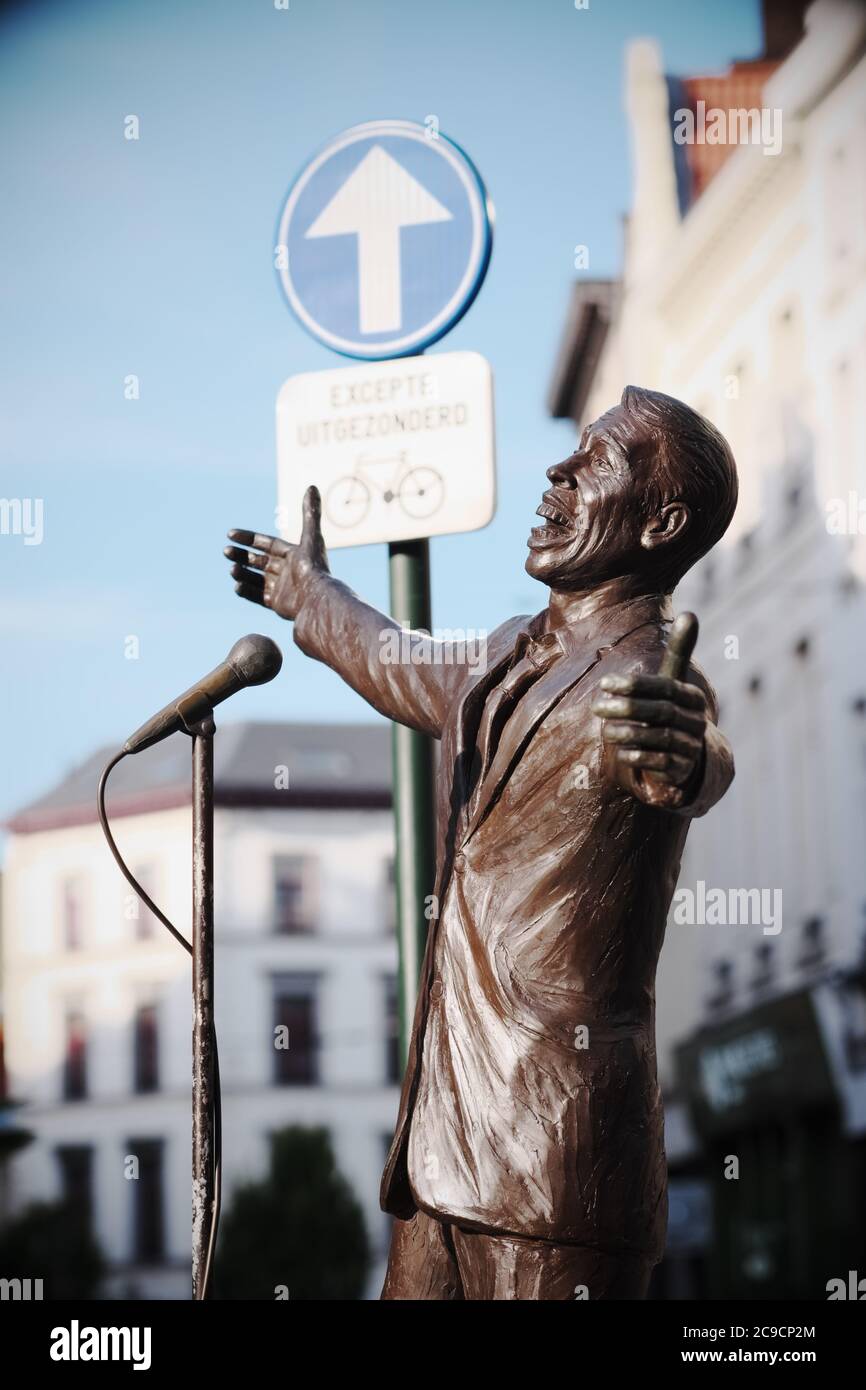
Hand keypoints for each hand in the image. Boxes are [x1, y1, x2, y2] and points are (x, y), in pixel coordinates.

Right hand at [224, 485, 329, 620]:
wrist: (316, 600)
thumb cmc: (314, 568)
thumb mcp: (311, 537)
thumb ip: (310, 513)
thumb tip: (311, 486)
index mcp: (294, 555)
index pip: (268, 544)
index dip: (249, 538)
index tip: (230, 534)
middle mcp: (287, 571)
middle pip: (259, 561)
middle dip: (242, 555)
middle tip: (225, 551)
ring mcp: (282, 589)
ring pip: (256, 578)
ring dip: (242, 572)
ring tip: (231, 568)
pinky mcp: (278, 604)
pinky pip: (258, 597)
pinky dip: (246, 591)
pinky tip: (236, 584)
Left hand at [591, 613, 705, 801]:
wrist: (686, 754)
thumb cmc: (670, 709)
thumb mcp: (673, 682)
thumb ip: (679, 651)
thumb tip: (690, 612)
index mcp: (692, 697)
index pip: (664, 687)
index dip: (634, 685)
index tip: (604, 684)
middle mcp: (695, 721)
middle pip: (660, 712)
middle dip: (627, 709)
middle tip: (596, 707)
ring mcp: (690, 746)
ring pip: (659, 738)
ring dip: (628, 733)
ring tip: (605, 730)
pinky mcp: (681, 769)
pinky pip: (660, 762)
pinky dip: (639, 757)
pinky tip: (621, 753)